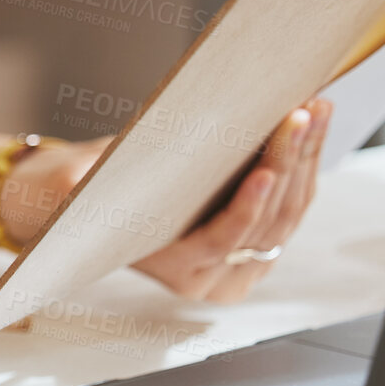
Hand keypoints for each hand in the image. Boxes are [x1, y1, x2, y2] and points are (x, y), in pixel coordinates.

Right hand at [0, 101, 329, 300]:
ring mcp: (244, 260)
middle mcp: (215, 276)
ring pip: (289, 210)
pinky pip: (293, 201)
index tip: (264, 172)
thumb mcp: (71, 187)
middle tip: (299, 115)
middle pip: (266, 222)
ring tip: (312, 110)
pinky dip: (305, 160)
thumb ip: (75, 186)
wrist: (92, 199)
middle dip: (287, 162)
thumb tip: (80, 175)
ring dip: (306, 155)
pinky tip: (311, 123)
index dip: (245, 209)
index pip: (218, 243)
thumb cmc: (84, 194)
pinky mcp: (261, 236)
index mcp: (173, 272)